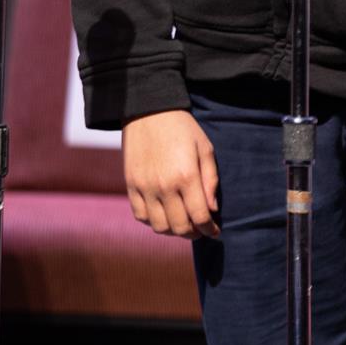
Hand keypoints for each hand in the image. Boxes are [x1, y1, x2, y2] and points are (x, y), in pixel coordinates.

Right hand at [122, 109, 219, 239]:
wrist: (148, 111)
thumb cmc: (182, 128)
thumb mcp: (205, 148)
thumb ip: (210, 180)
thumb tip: (212, 210)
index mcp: (186, 176)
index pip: (200, 217)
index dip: (210, 229)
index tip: (215, 231)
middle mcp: (164, 186)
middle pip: (180, 227)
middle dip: (194, 233)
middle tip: (200, 229)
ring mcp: (145, 187)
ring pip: (159, 226)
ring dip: (173, 230)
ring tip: (182, 223)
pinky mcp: (131, 185)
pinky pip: (140, 216)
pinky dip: (153, 221)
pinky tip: (163, 214)